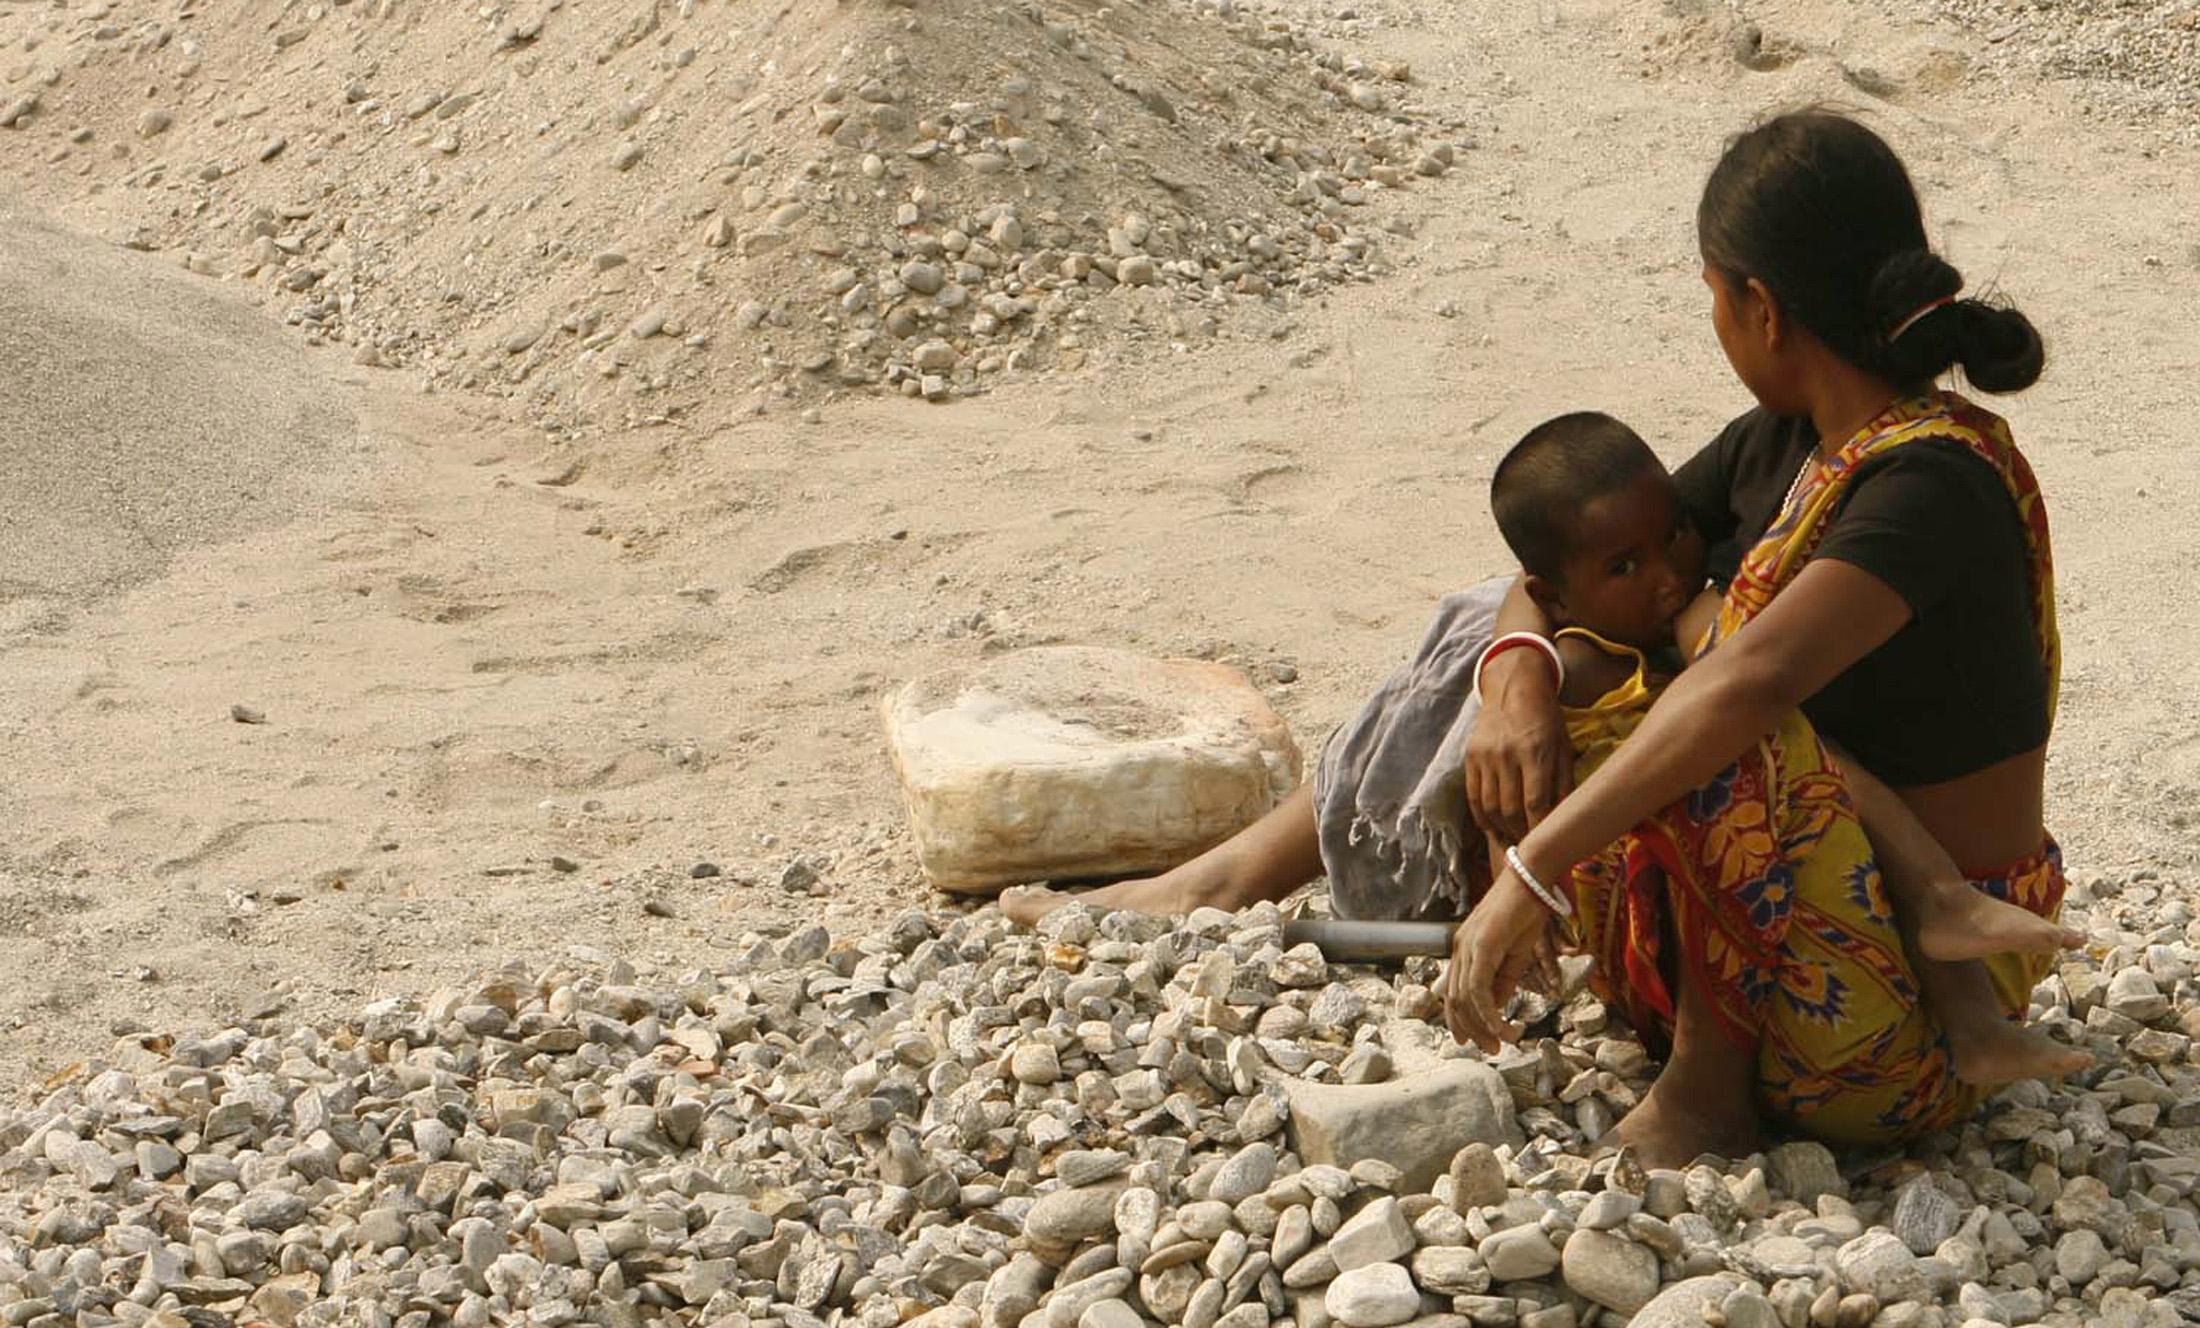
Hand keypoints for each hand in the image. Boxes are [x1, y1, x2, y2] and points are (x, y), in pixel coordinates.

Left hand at [1443, 866, 1555, 1051]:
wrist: (1533, 878)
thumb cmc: (1526, 912)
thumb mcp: (1516, 954)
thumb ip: (1504, 981)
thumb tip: (1497, 1009)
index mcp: (1463, 949)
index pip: (1453, 991)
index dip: (1459, 1020)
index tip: (1472, 1041)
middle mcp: (1459, 948)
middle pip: (1455, 999)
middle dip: (1472, 1029)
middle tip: (1493, 1048)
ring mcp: (1468, 945)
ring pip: (1465, 997)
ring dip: (1483, 1025)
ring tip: (1503, 1042)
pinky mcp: (1482, 944)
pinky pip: (1479, 986)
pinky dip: (1488, 1012)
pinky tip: (1501, 1026)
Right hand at [1465, 649, 1574, 842]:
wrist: (1513, 686)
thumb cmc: (1546, 719)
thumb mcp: (1564, 746)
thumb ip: (1564, 783)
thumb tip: (1563, 818)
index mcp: (1535, 751)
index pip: (1535, 802)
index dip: (1539, 829)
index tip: (1546, 846)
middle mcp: (1506, 754)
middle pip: (1510, 809)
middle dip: (1520, 833)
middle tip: (1529, 848)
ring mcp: (1485, 755)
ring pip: (1489, 806)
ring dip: (1501, 829)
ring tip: (1513, 841)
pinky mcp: (1470, 756)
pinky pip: (1473, 795)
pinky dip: (1482, 817)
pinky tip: (1492, 828)